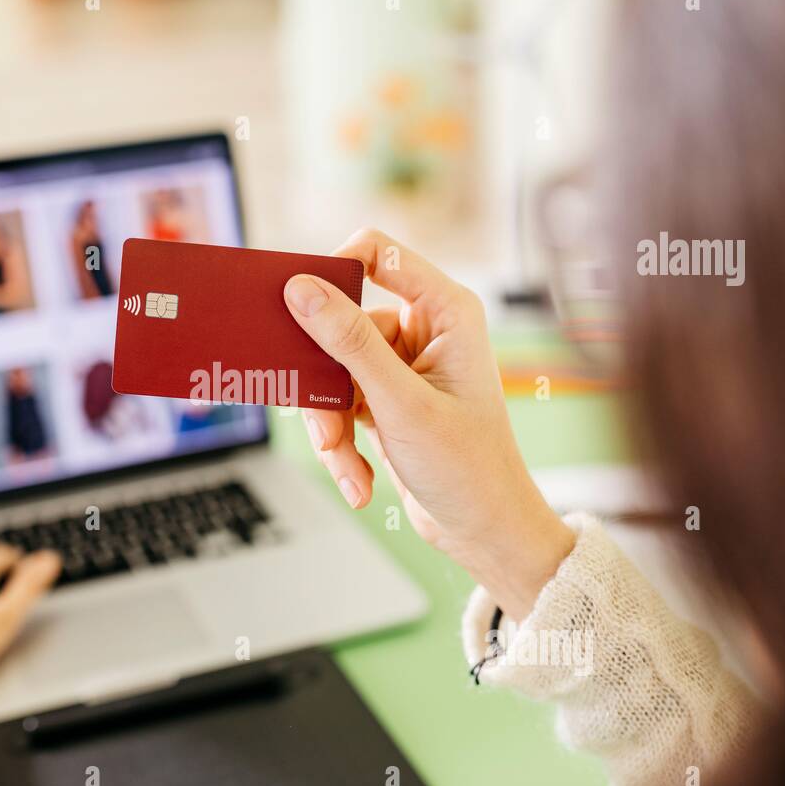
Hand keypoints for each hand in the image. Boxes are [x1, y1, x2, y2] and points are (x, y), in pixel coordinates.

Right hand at [284, 228, 573, 619]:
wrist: (484, 533)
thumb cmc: (469, 469)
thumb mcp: (401, 403)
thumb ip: (350, 342)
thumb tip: (303, 289)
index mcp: (446, 310)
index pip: (376, 253)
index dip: (334, 271)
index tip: (300, 308)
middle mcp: (425, 330)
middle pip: (341, 322)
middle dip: (324, 378)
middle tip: (314, 413)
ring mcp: (402, 366)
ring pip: (332, 371)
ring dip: (329, 422)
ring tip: (344, 463)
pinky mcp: (385, 400)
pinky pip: (338, 404)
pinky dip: (339, 442)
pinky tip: (356, 479)